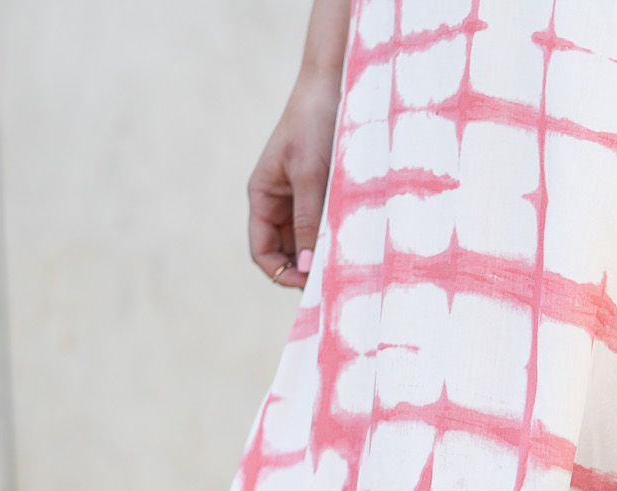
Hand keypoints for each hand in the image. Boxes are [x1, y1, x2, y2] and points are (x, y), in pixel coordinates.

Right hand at [249, 0, 349, 289]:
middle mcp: (278, 202)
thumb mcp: (310, 175)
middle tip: (334, 278)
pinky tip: (354, 239)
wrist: (336, 83)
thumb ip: (306, 221)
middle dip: (304, 267)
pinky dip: (335, 235)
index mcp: (263, 196)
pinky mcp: (324, 192)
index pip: (262, 251)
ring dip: (322, 252)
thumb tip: (305, 265)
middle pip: (285, 252)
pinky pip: (325, 224)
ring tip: (347, 259)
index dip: (282, 272)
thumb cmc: (315, 124)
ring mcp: (301, 198)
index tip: (310, 281)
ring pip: (307, 241)